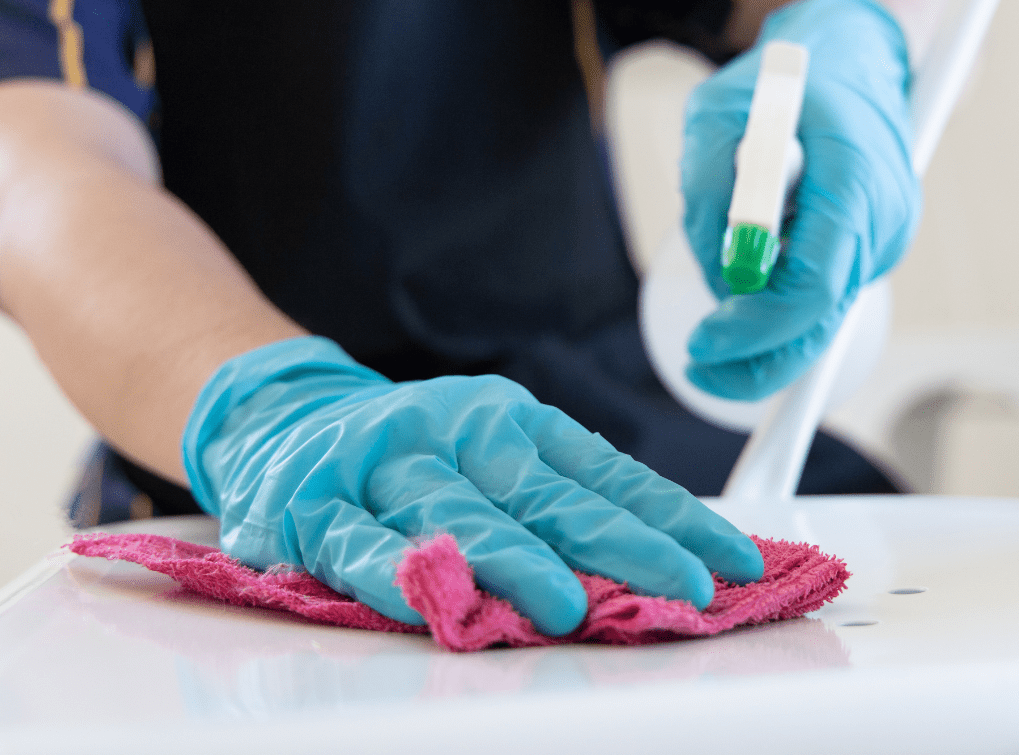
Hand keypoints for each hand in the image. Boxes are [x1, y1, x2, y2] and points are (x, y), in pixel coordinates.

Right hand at [182, 337, 763, 635]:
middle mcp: (454, 433)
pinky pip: (354, 542)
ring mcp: (382, 465)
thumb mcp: (495, 453)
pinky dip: (393, 572)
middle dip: (622, 547)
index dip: (674, 520)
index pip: (607, 476)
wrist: (279, 417)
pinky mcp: (312, 504)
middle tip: (681, 588)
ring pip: (456, 514)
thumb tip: (666, 558)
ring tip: (567, 605)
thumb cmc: (413, 451)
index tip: (734, 562)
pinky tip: (434, 599)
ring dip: (514, 560)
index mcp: (510, 422)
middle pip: (546, 497)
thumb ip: (563, 502)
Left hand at [680, 0, 920, 399]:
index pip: (813, 285)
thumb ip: (708, 189)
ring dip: (765, 318)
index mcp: (853, 177)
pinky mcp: (878, 249)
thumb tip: (718, 277)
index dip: (757, 328)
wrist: (854, 56)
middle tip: (700, 369)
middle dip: (758, 358)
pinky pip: (825, 293)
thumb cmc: (786, 80)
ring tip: (728, 265)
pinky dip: (784, 298)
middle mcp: (884, 219)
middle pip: (823, 321)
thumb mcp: (717, 111)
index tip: (705, 343)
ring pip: (820, 313)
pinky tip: (761, 258)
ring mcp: (889, 239)